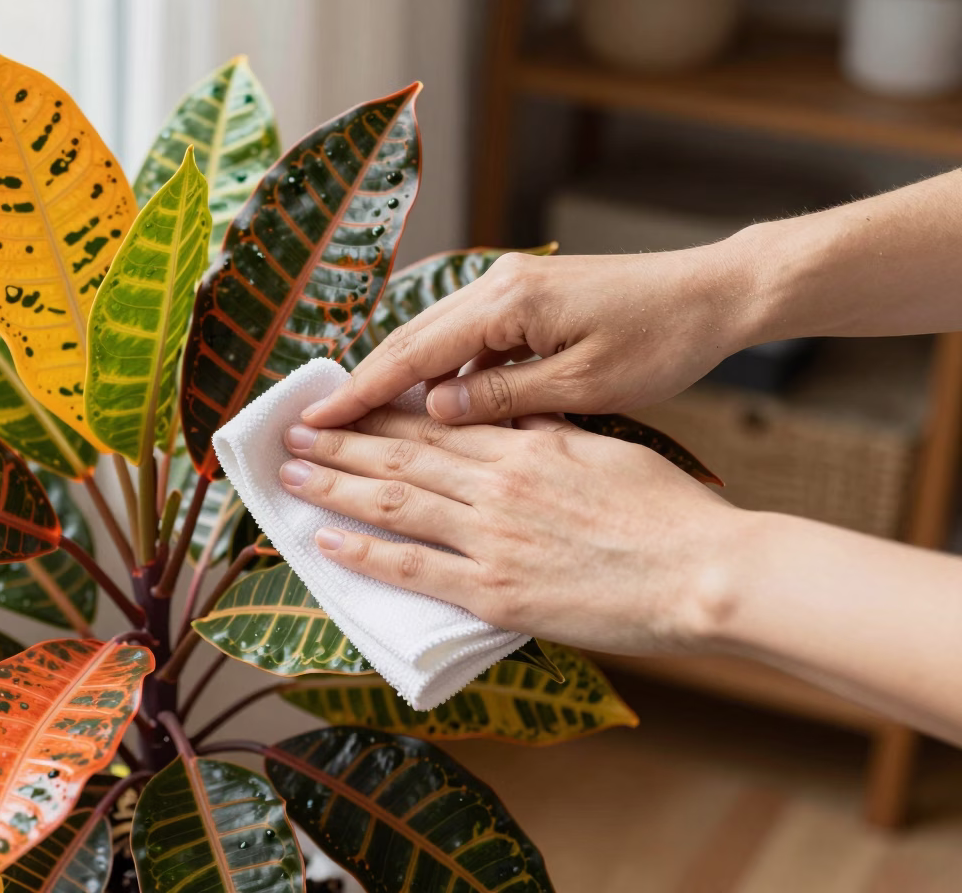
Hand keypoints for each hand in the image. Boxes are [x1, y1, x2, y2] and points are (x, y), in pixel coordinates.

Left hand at [279, 411, 738, 654]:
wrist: (707, 571)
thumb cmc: (669, 514)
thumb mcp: (605, 449)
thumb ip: (550, 432)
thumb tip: (515, 415)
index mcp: (524, 445)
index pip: (433, 423)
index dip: (377, 414)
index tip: (339, 407)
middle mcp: (497, 484)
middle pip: (399, 457)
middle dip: (339, 444)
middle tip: (291, 435)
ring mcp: (492, 538)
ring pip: (393, 504)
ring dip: (334, 487)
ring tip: (289, 476)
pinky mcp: (495, 591)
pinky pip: (412, 568)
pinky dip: (362, 555)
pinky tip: (324, 542)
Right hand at [301, 245, 759, 428]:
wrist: (717, 293)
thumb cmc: (663, 339)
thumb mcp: (584, 384)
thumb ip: (503, 400)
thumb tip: (433, 413)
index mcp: (508, 302)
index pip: (412, 353)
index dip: (359, 392)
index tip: (313, 419)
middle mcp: (498, 284)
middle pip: (410, 339)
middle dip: (362, 383)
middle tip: (313, 423)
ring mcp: (512, 286)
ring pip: (435, 338)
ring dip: (399, 378)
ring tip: (357, 422)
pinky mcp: (529, 297)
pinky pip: (467, 338)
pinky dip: (441, 372)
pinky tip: (430, 408)